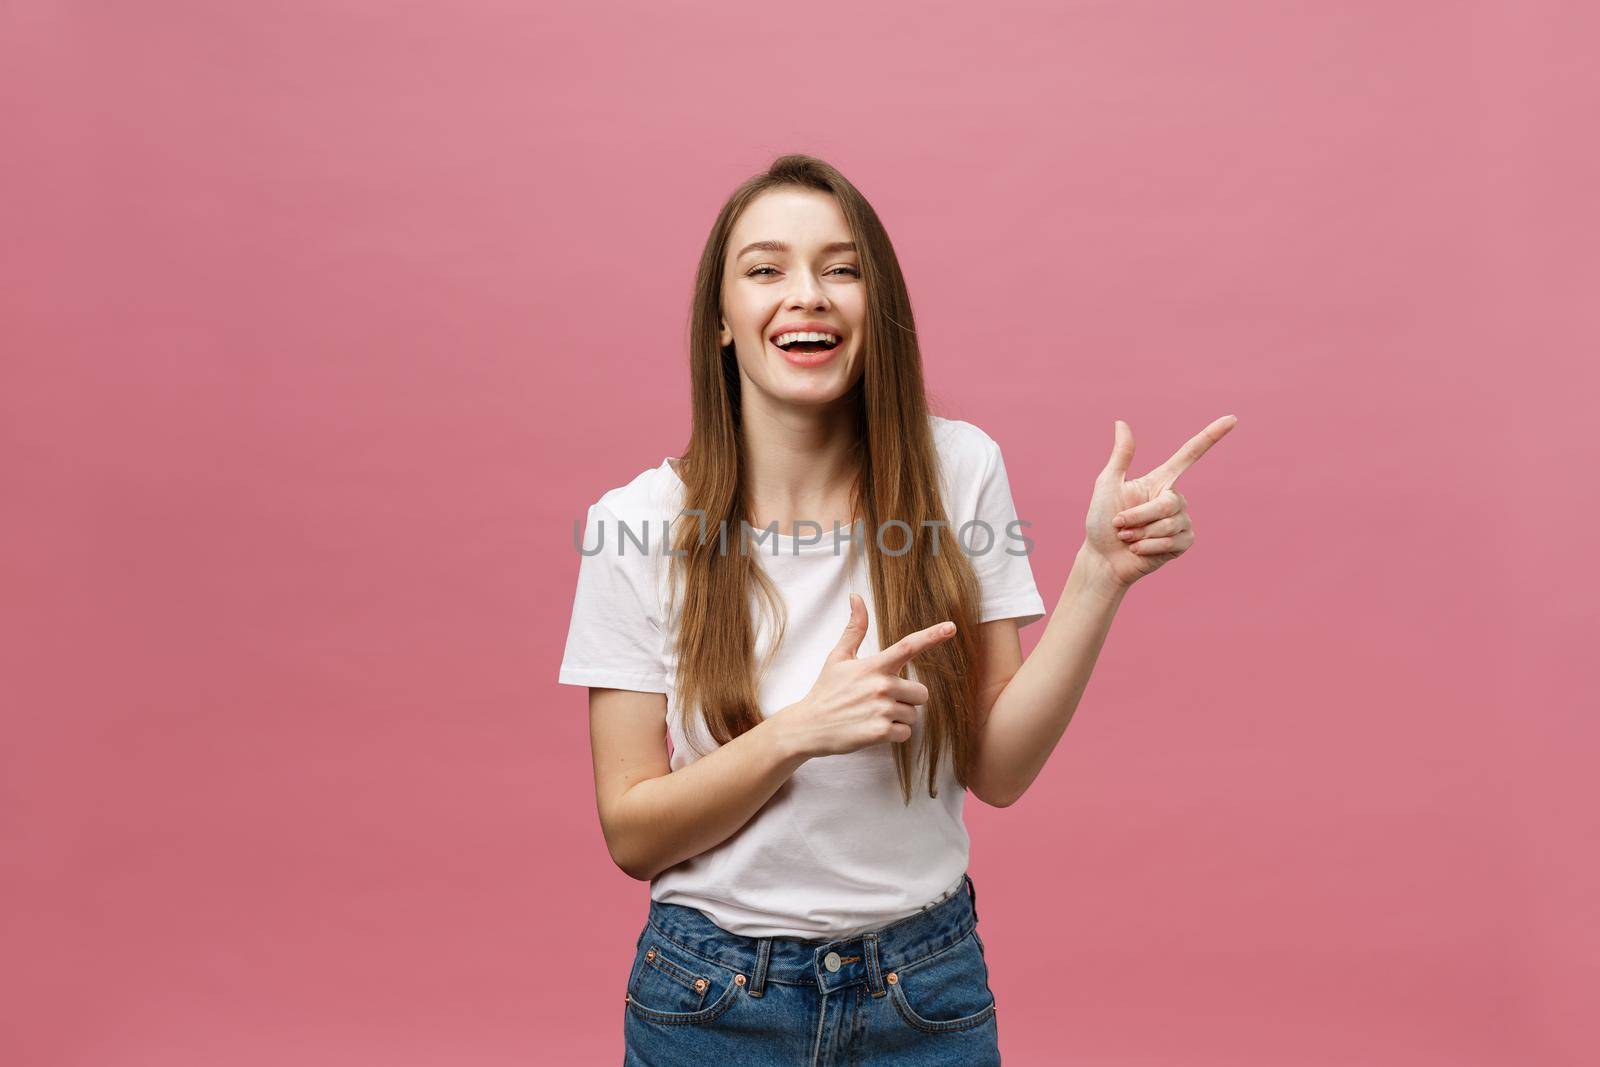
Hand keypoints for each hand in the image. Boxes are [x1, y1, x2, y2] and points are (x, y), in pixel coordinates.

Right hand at [774, 593, 957, 758]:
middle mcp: (881, 685)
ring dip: (899, 717)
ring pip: (913, 714)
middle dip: (907, 698)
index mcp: (874, 665)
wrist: (808, 726)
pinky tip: (873, 730)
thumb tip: (856, 597)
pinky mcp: (879, 732)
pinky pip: (905, 733)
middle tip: (881, 701)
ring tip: (873, 715)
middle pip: (921, 692)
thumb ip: (854, 629)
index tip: (951, 627)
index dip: (932, 636)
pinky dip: (894, 735)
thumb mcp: (838, 657)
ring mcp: (881, 709)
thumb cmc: (826, 690)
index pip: (908, 646)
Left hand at [1082, 415, 1236, 589]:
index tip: (1232, 418)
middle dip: (1138, 516)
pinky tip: (1139, 549)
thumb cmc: (1101, 521)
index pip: (1190, 454)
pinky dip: (1149, 547)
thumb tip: (1121, 422)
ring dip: (1140, 533)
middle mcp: (1174, 498)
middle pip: (1167, 503)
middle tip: (1119, 524)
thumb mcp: (1107, 485)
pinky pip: (1172, 541)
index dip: (1211, 436)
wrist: (1103, 557)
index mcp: (1160, 481)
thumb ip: (1121, 457)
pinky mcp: (1184, 542)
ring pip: (1168, 524)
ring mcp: (1181, 521)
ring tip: (1128, 538)